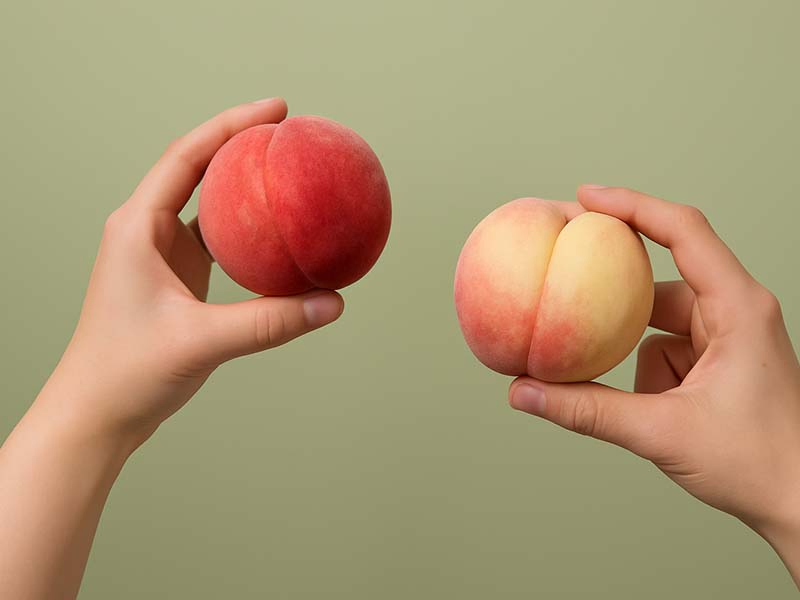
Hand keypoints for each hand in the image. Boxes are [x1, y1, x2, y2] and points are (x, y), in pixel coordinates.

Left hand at [48, 97, 343, 447]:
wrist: (97, 413)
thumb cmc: (127, 373)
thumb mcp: (201, 341)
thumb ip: (269, 322)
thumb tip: (331, 303)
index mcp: (138, 227)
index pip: (187, 156)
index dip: (231, 125)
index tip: (276, 110)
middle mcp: (147, 231)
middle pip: (197, 167)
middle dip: (240, 142)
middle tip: (288, 130)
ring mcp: (162, 254)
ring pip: (207, 202)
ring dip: (243, 183)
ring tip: (285, 169)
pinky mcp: (178, 278)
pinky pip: (218, 239)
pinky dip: (247, 228)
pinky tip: (276, 230)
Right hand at [509, 185, 799, 581]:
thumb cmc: (761, 464)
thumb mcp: (662, 432)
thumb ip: (587, 409)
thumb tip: (524, 390)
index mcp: (738, 308)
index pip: (683, 231)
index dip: (632, 205)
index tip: (585, 197)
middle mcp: (734, 313)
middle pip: (661, 281)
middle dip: (616, 293)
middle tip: (569, 278)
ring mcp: (725, 339)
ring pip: (656, 325)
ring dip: (634, 355)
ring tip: (642, 395)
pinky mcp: (715, 364)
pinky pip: (663, 353)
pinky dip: (646, 378)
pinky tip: (654, 412)